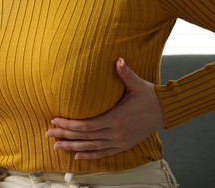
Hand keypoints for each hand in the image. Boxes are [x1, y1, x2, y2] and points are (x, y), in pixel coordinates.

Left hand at [45, 58, 164, 159]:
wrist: (165, 110)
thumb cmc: (149, 95)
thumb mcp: (137, 83)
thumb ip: (124, 72)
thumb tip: (118, 59)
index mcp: (116, 118)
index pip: (86, 125)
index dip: (69, 125)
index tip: (56, 120)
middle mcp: (116, 133)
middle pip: (85, 137)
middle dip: (65, 136)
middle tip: (49, 134)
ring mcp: (120, 141)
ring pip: (92, 147)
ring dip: (73, 147)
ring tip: (57, 146)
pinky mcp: (123, 146)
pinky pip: (103, 153)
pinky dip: (89, 155)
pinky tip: (77, 156)